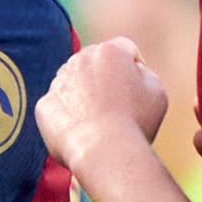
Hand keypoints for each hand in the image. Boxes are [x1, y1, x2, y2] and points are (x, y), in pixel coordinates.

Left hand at [38, 37, 171, 193]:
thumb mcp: (157, 91)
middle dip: (104, 79)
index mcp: (111, 51)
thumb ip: (144, 73)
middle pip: (95, 63)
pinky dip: (67, 117)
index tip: (136, 92)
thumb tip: (131, 69)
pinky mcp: (44, 105)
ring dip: (83, 96)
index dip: (134, 69)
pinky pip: (58, 107)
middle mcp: (80, 59)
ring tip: (99, 124)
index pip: (125, 49)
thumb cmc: (135, 123)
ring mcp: (59, 82)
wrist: (103, 152)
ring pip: (73, 83)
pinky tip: (82, 133)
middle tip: (116, 108)